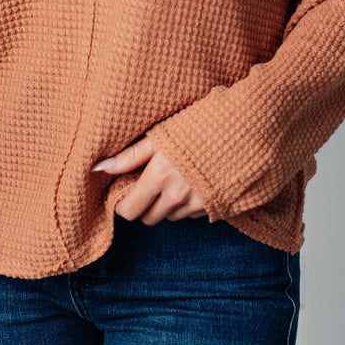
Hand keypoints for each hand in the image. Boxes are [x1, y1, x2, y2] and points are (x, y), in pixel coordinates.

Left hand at [92, 135, 207, 224]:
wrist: (244, 129)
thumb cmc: (199, 125)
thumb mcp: (161, 136)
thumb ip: (131, 155)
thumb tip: (101, 168)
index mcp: (160, 175)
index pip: (130, 210)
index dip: (124, 204)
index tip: (125, 194)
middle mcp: (178, 195)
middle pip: (149, 218)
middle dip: (145, 206)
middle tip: (149, 185)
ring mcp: (198, 203)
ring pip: (171, 217)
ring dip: (167, 205)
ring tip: (175, 179)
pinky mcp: (215, 207)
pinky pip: (191, 215)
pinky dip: (188, 204)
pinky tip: (193, 183)